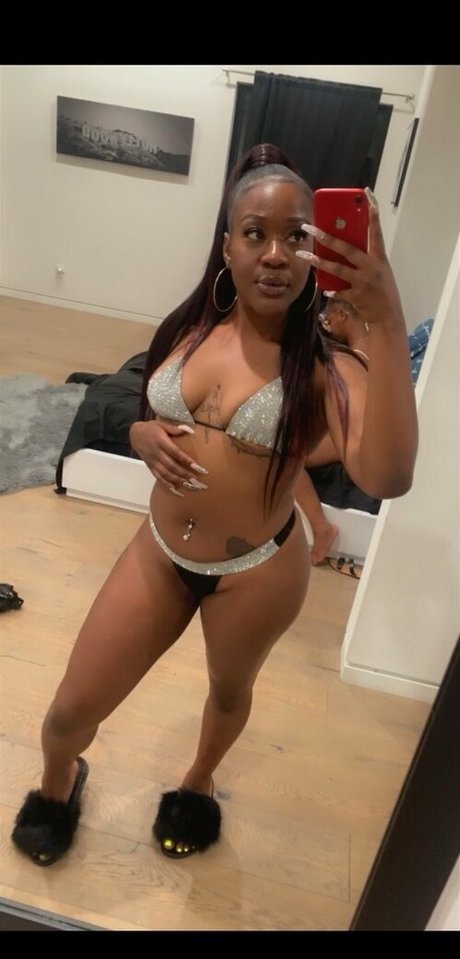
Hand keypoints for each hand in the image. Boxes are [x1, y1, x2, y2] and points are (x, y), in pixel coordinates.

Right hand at [129, 419, 207, 496]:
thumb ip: (175, 428)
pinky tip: (176, 490)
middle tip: (197, 481)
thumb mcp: (162, 424)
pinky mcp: (150, 466)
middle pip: (172, 466)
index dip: (187, 461)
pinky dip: (167, 484)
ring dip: (178, 481)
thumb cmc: (150, 428)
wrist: (135, 434)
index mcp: (161, 441)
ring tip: (190, 486)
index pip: (176, 453)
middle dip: (185, 474)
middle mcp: (156, 453)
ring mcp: (153, 461)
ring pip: (166, 474)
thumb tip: (190, 430)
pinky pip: (158, 477)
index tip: (198, 467)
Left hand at [297, 190, 404, 328]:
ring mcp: (363, 281)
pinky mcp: (356, 295)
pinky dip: (331, 289)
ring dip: (318, 262)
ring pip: (336, 269)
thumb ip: (364, 258)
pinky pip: (338, 290)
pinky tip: (324, 289)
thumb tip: (342, 245)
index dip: (372, 212)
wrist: (388, 316)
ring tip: (303, 254)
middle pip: (346, 248)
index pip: (376, 230)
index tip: (366, 195)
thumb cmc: (383, 290)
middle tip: (310, 227)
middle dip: (326, 237)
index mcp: (379, 257)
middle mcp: (371, 266)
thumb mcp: (379, 270)